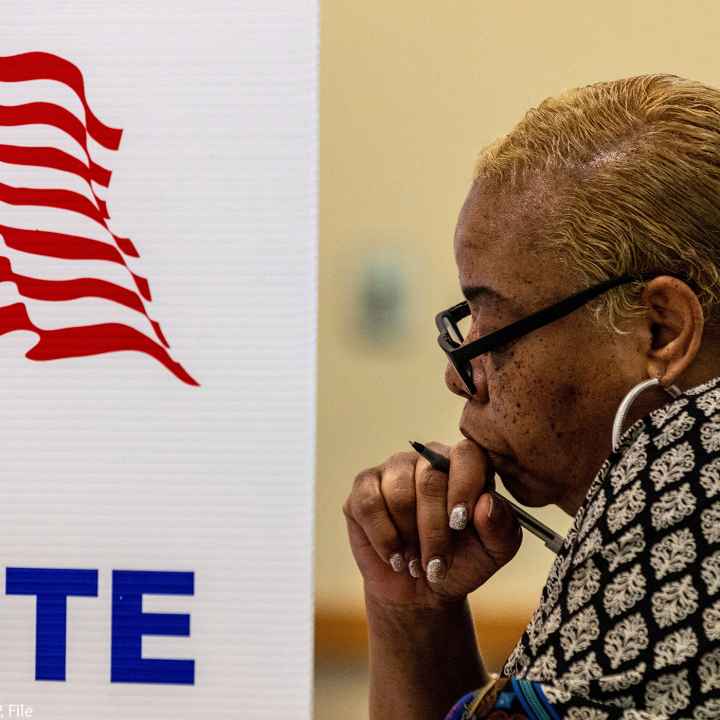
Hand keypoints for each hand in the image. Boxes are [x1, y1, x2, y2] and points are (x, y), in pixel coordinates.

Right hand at [343, 438, 522, 609]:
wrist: (421, 590)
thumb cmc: (462, 562)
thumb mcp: (494, 551)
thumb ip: (500, 526)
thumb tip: (486, 503)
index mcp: (464, 466)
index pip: (466, 454)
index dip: (463, 487)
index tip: (460, 523)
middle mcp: (427, 459)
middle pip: (429, 479)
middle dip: (434, 529)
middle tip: (438, 562)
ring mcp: (393, 470)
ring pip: (398, 493)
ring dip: (409, 537)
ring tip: (416, 561)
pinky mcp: (364, 487)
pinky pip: (369, 504)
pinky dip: (383, 537)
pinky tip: (395, 555)